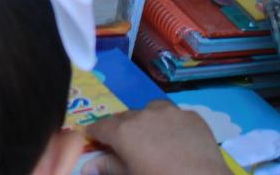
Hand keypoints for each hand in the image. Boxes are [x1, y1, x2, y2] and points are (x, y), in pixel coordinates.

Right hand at [83, 103, 224, 174]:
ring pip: (150, 111)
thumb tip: (87, 166)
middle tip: (123, 146)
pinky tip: (176, 142)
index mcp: (124, 131)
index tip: (93, 140)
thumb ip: (109, 168)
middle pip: (124, 118)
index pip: (100, 126)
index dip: (94, 134)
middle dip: (120, 130)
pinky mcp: (192, 116)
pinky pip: (174, 116)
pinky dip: (169, 125)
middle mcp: (144, 114)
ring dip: (145, 122)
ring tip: (152, 141)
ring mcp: (170, 112)